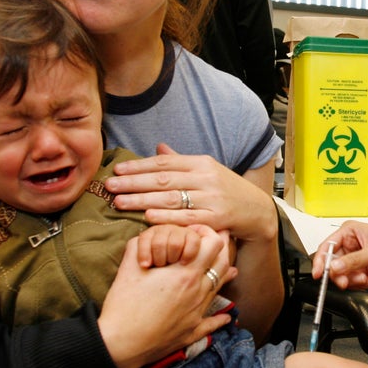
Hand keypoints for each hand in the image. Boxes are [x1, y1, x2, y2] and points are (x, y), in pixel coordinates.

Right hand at [98, 229, 235, 367]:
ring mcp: (198, 313)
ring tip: (224, 269)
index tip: (197, 233)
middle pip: (223, 264)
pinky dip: (220, 317)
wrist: (122, 344)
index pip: (213, 245)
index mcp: (185, 274)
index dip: (208, 234)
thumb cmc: (124, 306)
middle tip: (211, 245)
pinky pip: (214, 323)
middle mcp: (197, 292)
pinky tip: (225, 316)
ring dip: (221, 276)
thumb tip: (146, 234)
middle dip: (220, 251)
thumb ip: (140, 244)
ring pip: (219, 289)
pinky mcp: (193, 332)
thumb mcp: (129, 268)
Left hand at [106, 143, 275, 241]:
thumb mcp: (207, 171)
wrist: (258, 211)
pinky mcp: (216, 219)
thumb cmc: (227, 191)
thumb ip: (181, 162)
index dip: (139, 166)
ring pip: (170, 199)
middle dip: (133, 183)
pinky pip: (186, 218)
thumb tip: (158, 148)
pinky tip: (147, 216)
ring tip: (119, 202)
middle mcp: (206, 178)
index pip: (164, 163)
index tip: (118, 170)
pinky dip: (166, 217)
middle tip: (109, 186)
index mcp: (202, 163)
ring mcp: (212, 199)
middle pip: (163, 179)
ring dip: (142, 200)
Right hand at [310, 222, 367, 290]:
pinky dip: (360, 285)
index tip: (319, 274)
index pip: (327, 246)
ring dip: (352, 280)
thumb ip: (354, 260)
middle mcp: (351, 245)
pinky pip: (352, 282)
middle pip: (332, 263)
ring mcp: (356, 260)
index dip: (321, 260)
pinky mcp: (362, 272)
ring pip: (342, 275)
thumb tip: (334, 266)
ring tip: (366, 279)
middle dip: (339, 274)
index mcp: (350, 232)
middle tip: (346, 282)